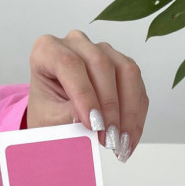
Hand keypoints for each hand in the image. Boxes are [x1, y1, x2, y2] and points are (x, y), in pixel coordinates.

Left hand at [27, 31, 148, 161]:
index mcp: (47, 50)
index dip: (84, 95)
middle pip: (101, 64)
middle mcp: (76, 44)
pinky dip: (136, 114)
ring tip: (121, 141)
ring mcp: (102, 51)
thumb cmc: (47, 113)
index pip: (69, 64)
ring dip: (128, 111)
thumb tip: (96, 122)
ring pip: (126, 72)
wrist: (54, 116)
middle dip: (109, 106)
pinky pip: (137, 85)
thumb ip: (69, 117)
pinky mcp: (121, 65)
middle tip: (109, 138)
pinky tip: (129, 136)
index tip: (93, 125)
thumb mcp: (49, 119)